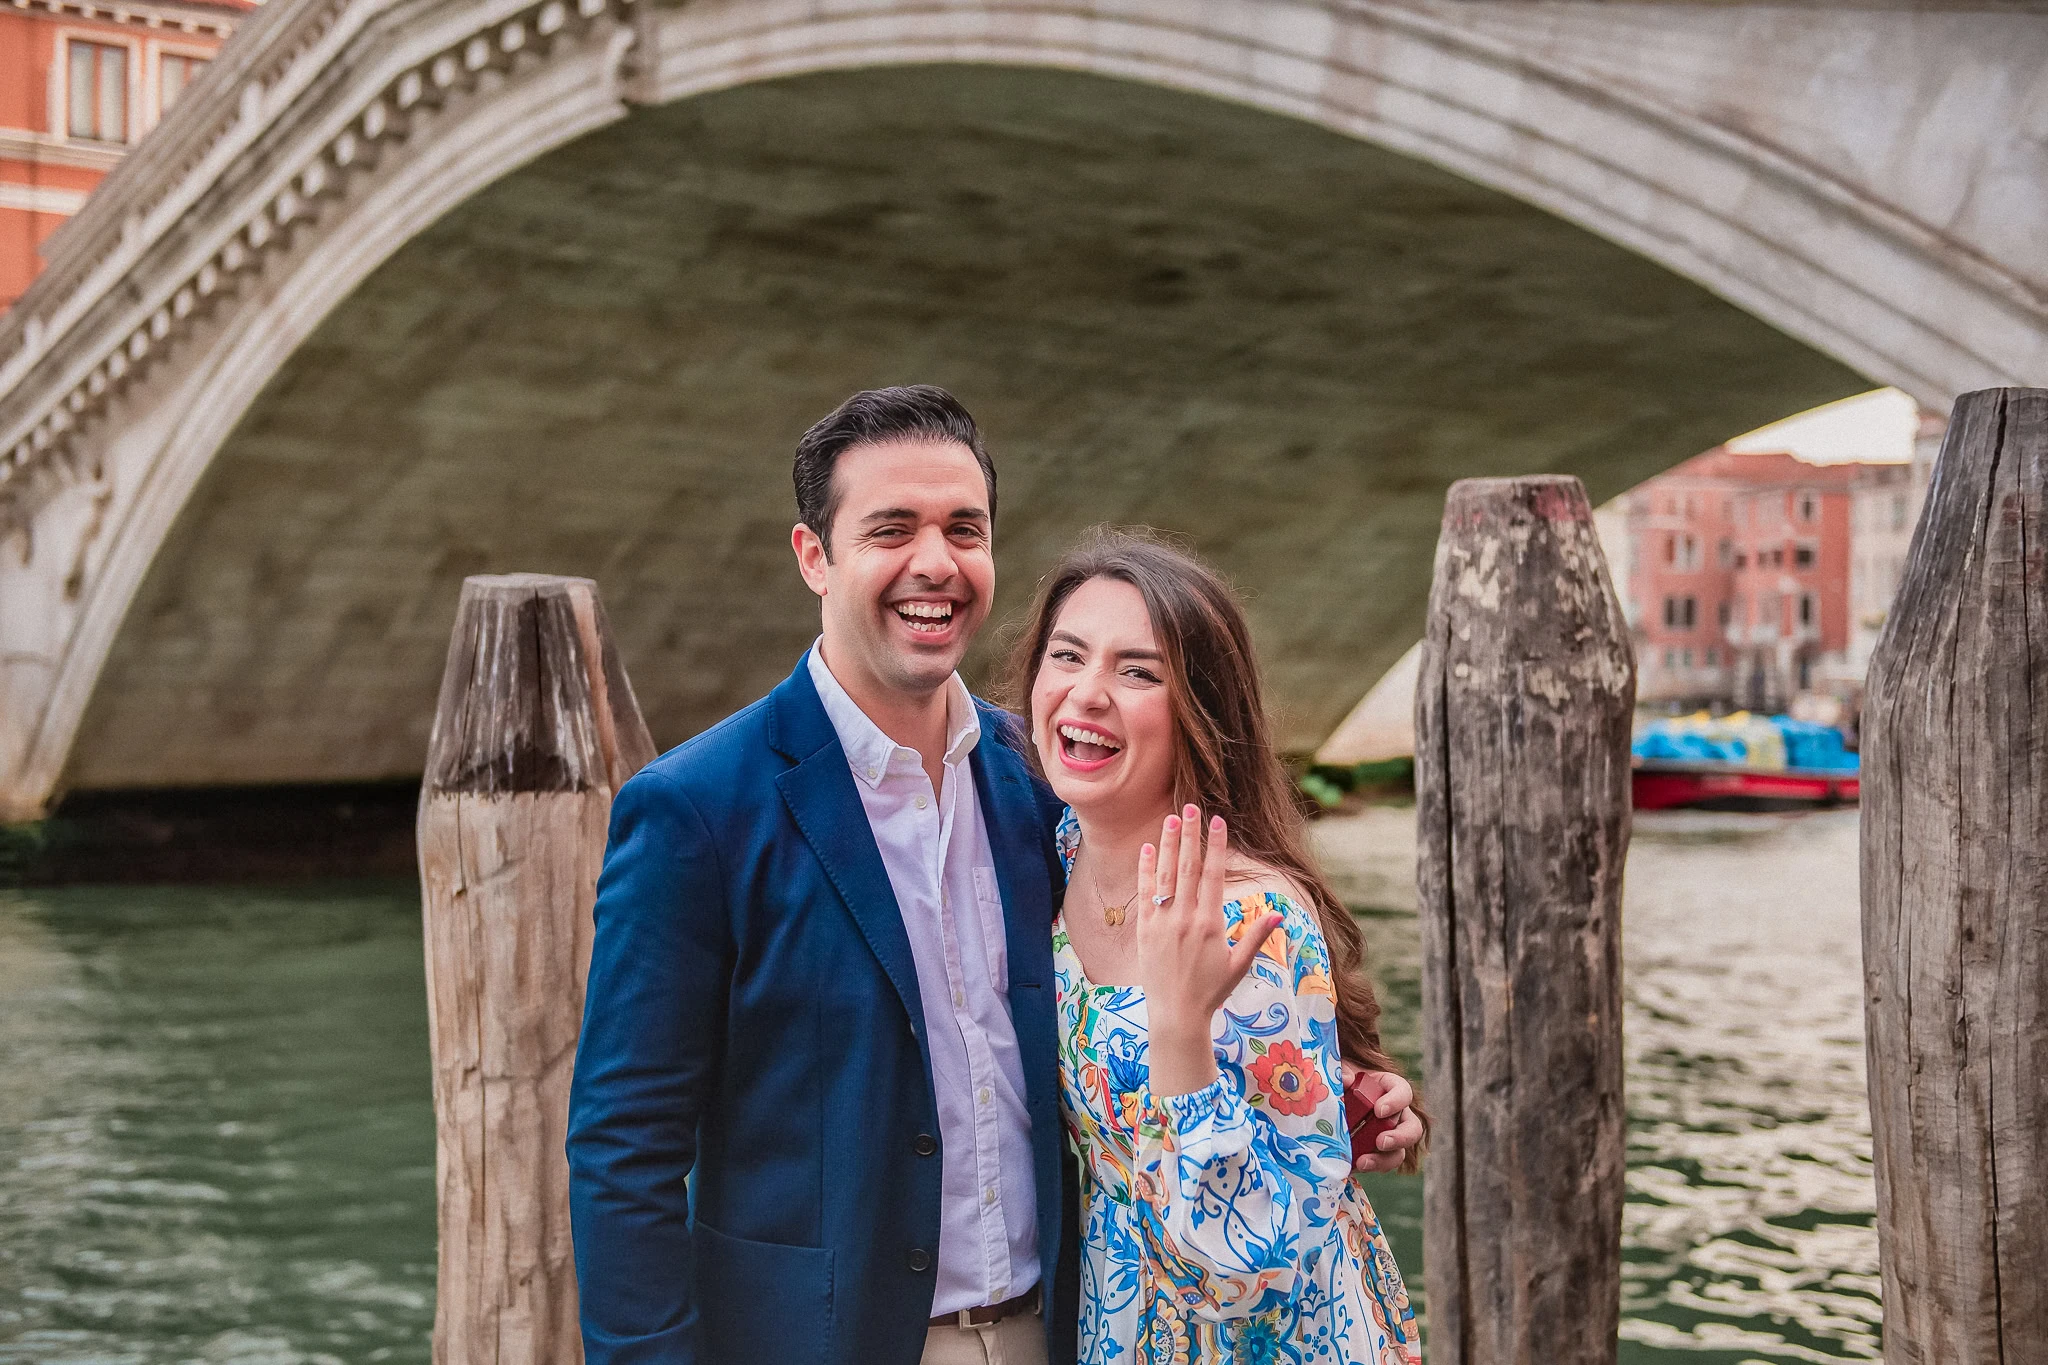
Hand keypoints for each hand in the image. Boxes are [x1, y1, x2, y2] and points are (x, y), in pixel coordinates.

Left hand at [1137, 806, 1283, 1098]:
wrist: (1176, 1016)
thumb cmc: (1211, 992)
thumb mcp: (1239, 966)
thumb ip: (1256, 937)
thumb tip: (1279, 915)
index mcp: (1210, 924)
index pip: (1214, 875)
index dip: (1216, 846)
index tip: (1217, 822)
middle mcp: (1185, 919)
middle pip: (1188, 868)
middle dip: (1190, 835)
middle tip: (1191, 806)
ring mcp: (1162, 923)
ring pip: (1165, 876)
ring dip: (1167, 845)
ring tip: (1171, 818)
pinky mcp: (1145, 931)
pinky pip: (1145, 895)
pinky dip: (1146, 871)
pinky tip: (1147, 849)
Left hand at [1344, 1065, 1423, 1173]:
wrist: (1324, 1100)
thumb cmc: (1335, 1079)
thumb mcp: (1337, 1069)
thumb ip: (1342, 1071)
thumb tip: (1347, 1079)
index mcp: (1388, 1087)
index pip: (1403, 1092)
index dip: (1396, 1101)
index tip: (1379, 1110)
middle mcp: (1394, 1113)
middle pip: (1412, 1128)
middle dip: (1400, 1137)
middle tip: (1381, 1141)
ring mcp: (1387, 1135)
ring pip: (1400, 1151)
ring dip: (1385, 1159)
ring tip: (1363, 1162)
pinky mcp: (1375, 1152)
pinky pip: (1382, 1164)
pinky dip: (1370, 1167)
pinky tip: (1353, 1166)